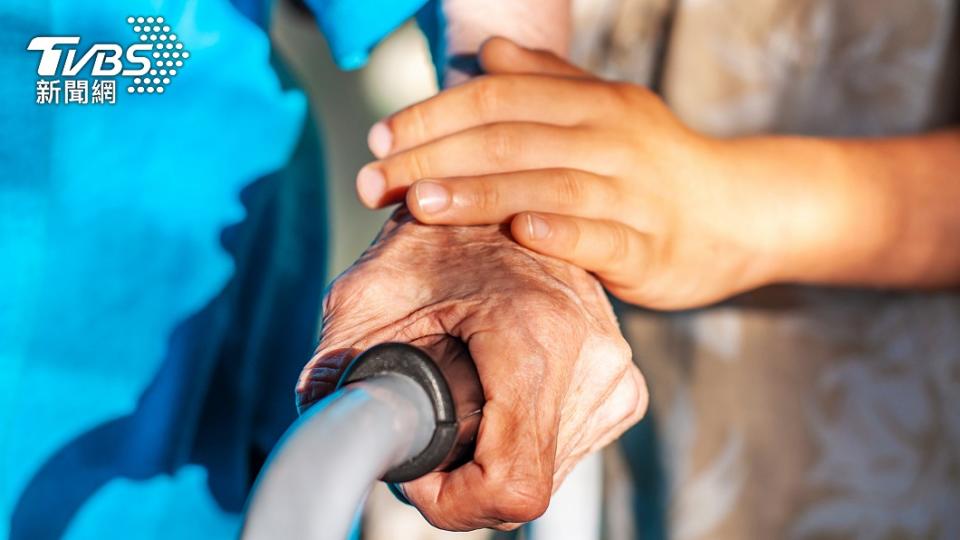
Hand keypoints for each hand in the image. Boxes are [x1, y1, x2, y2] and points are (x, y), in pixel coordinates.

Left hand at [296, 210, 645, 530]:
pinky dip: (521, 442)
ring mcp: (615, 377)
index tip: (418, 470)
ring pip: (544, 475)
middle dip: (464, 477)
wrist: (504, 202)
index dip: (452, 502)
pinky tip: (499, 399)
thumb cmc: (436, 240)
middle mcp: (595, 362)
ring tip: (466, 397)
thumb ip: (337, 357)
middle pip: (523, 488)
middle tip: (429, 421)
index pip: (512, 485)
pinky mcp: (622, 387)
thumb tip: (320, 416)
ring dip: (493, 460)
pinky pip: (563, 450)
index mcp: (540, 336)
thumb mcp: (369, 291)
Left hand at [357, 38, 839, 308]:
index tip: (380, 138)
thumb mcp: (607, 109)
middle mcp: (610, 139)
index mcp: (592, 103)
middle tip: (374, 180)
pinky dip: (557, 233)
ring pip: (545, 186)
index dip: (434, 115)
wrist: (739, 212)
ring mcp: (631, 194)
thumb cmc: (655, 163)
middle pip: (509, 140)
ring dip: (478, 194)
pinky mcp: (648, 247)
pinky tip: (517, 234)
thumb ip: (547, 83)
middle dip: (434, 158)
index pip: (498, 99)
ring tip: (417, 206)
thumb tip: (488, 55)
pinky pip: (599, 238)